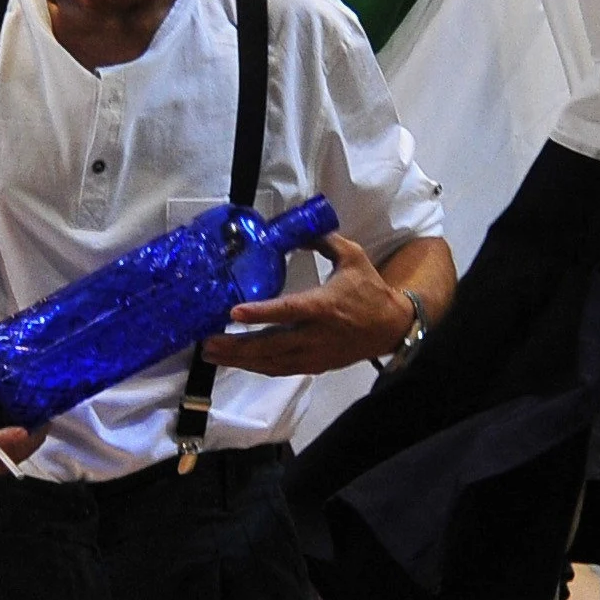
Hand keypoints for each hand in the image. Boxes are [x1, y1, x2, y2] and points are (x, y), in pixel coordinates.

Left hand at [202, 231, 414, 376]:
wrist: (392, 327)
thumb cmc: (370, 290)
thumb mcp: (352, 256)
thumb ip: (322, 240)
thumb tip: (294, 229)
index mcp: (324, 305)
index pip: (288, 311)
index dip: (260, 313)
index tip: (233, 312)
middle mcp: (316, 334)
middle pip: (271, 345)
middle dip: (237, 346)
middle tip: (207, 341)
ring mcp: (314, 354)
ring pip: (271, 362)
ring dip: (239, 360)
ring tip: (211, 353)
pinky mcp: (314, 366)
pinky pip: (280, 370)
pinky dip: (256, 367)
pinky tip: (236, 361)